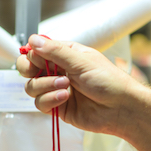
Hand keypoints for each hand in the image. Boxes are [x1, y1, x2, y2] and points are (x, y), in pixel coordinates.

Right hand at [17, 35, 139, 135]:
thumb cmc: (109, 82)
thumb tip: (34, 41)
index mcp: (66, 55)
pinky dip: (50, 100)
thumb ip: (56, 52)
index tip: (35, 57)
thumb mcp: (82, 61)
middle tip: (37, 71)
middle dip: (30, 70)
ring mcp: (57, 90)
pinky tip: (65, 98)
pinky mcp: (58, 107)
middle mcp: (59, 72)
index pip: (38, 51)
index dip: (32, 54)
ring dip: (45, 86)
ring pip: (32, 88)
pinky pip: (41, 104)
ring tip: (65, 86)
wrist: (121, 109)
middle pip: (29, 69)